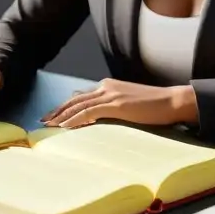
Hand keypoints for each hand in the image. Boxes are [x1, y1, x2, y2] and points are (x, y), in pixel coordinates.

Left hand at [40, 79, 198, 128]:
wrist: (172, 102)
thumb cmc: (154, 107)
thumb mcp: (128, 105)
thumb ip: (112, 108)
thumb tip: (98, 118)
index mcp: (107, 86)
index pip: (79, 97)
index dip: (64, 107)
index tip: (51, 117)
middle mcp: (105, 87)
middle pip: (74, 100)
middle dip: (57, 111)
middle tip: (42, 122)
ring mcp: (111, 94)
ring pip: (78, 106)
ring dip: (61, 117)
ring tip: (48, 126)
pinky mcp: (117, 104)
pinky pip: (90, 113)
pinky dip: (75, 120)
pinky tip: (65, 127)